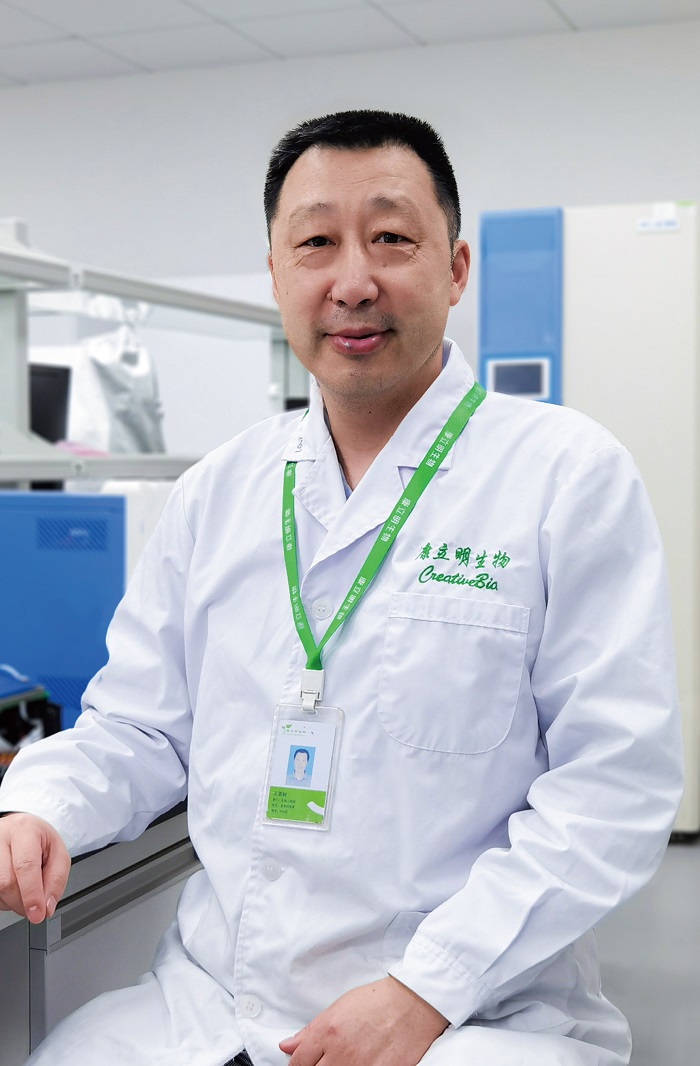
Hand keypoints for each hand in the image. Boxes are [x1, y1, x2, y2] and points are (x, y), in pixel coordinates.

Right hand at [0, 813, 69, 922]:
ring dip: (13, 903)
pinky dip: (4, 901)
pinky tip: (14, 891)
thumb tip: (47, 907)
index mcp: (25, 830)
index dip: (31, 894)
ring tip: (26, 893)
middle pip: (7, 882)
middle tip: (36, 909)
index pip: (25, 865)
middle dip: (24, 903)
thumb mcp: (58, 852)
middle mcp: (1, 838)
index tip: (38, 914)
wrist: (18, 829)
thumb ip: (56, 879)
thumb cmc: (38, 840)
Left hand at [279, 975, 447, 1065]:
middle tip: (326, 1061)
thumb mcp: (339, 1007)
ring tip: (344, 1061)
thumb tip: (288, 1045)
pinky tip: (361, 1063)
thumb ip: (311, 1031)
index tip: (301, 1064)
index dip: (297, 1065)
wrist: (413, 1004)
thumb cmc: (378, 1001)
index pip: (298, 1063)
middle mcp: (341, 1054)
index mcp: (327, 1033)